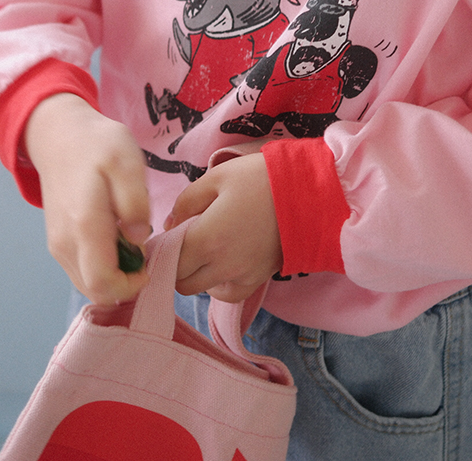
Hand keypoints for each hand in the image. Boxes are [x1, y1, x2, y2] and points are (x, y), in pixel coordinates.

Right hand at [24, 93, 150, 305]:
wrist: (60, 136)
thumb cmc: (99, 145)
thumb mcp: (128, 163)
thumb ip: (135, 202)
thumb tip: (139, 239)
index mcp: (85, 226)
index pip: (103, 284)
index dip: (130, 286)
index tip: (149, 265)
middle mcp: (65, 244)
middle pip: (95, 291)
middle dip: (125, 283)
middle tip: (144, 251)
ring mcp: (58, 246)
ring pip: (88, 283)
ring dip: (115, 274)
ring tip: (131, 239)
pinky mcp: (57, 243)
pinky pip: (82, 270)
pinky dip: (103, 265)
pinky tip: (117, 237)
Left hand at [166, 152, 282, 302]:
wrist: (310, 192)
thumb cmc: (261, 179)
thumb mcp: (218, 177)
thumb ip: (186, 202)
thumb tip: (171, 224)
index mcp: (206, 239)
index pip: (167, 260)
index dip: (160, 250)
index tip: (162, 237)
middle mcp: (221, 266)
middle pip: (181, 281)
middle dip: (175, 264)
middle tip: (182, 242)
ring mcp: (242, 276)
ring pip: (202, 289)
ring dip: (196, 274)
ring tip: (205, 248)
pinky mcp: (259, 279)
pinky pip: (228, 293)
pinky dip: (219, 283)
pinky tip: (223, 262)